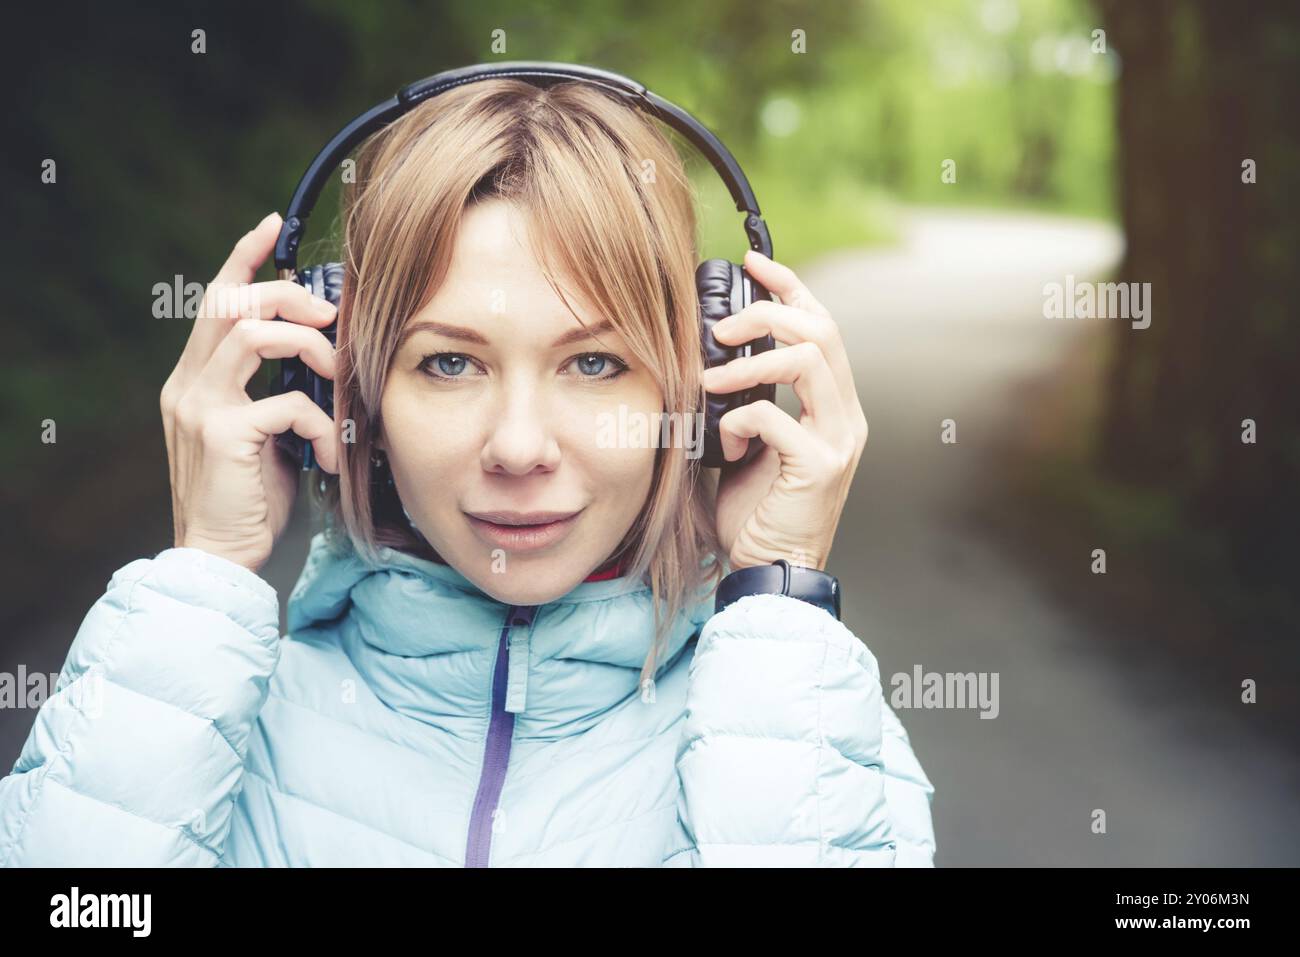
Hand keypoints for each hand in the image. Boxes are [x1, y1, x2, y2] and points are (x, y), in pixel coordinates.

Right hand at [159, 212, 339, 573]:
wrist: (218, 558)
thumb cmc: (251, 499)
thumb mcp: (266, 435)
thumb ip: (278, 392)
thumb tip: (326, 357)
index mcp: (195, 379)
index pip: (216, 301)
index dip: (244, 258)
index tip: (274, 225)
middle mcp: (188, 384)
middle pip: (232, 303)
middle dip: (289, 293)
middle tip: (332, 315)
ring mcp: (199, 407)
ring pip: (255, 335)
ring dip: (309, 347)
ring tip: (337, 380)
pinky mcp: (221, 436)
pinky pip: (285, 403)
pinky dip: (321, 423)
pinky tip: (334, 453)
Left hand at [704, 249, 867, 571]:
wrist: (771, 572)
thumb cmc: (755, 512)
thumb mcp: (748, 443)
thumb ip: (745, 400)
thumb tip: (708, 358)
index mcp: (832, 406)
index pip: (823, 325)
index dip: (791, 287)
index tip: (753, 263)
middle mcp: (845, 417)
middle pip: (821, 330)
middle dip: (767, 313)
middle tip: (719, 328)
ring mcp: (838, 440)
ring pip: (809, 360)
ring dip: (750, 362)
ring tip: (710, 378)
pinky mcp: (819, 467)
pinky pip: (777, 417)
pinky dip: (740, 419)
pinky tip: (725, 444)